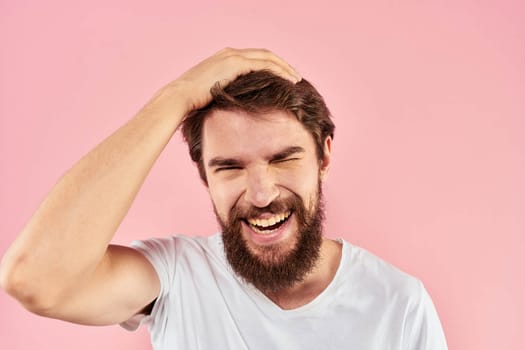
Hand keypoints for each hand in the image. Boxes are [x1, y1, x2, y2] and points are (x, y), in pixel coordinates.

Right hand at [147, 48, 301, 118]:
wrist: (179, 98)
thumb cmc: (192, 103)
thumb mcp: (213, 96)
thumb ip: (227, 95)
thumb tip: (237, 109)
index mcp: (225, 59)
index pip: (255, 59)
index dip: (272, 67)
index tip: (284, 78)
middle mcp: (230, 53)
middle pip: (264, 54)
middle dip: (282, 65)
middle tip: (296, 77)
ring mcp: (232, 56)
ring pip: (267, 57)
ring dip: (284, 67)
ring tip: (297, 79)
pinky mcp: (234, 63)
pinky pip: (263, 64)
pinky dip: (279, 71)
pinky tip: (289, 81)